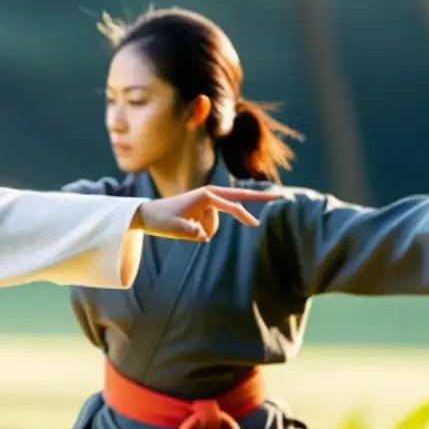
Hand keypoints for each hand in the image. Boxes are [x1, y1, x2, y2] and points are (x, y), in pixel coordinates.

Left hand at [132, 185, 281, 241]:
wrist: (148, 214)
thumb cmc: (161, 220)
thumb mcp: (174, 228)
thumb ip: (189, 231)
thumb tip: (202, 235)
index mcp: (206, 195)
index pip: (232, 206)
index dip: (244, 216)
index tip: (256, 225)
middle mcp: (210, 194)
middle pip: (240, 196)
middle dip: (259, 197)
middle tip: (279, 196)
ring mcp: (208, 200)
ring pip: (219, 223)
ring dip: (208, 230)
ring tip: (185, 227)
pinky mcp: (205, 207)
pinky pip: (214, 224)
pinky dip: (206, 229)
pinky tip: (190, 226)